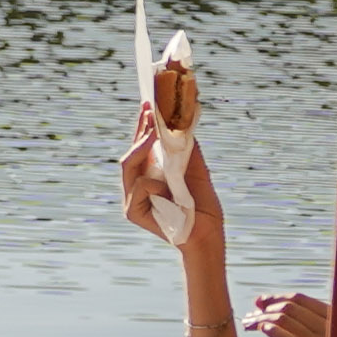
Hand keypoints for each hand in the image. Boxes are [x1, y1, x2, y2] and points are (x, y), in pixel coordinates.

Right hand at [118, 98, 220, 254]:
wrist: (208, 234)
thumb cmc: (203, 205)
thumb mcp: (196, 169)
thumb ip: (186, 148)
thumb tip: (182, 119)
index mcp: (150, 174)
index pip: (141, 146)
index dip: (143, 125)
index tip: (149, 103)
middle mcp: (136, 185)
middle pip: (130, 153)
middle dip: (139, 130)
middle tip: (148, 109)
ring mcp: (132, 198)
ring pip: (128, 165)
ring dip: (141, 147)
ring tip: (152, 133)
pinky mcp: (132, 211)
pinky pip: (140, 186)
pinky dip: (154, 184)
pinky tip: (166, 189)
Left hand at [247, 290, 332, 336]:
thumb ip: (302, 328)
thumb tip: (265, 304)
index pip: (304, 300)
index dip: (278, 297)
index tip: (260, 302)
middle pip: (293, 308)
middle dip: (268, 308)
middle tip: (251, 315)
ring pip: (288, 321)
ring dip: (263, 319)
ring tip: (249, 324)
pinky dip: (274, 332)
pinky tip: (261, 330)